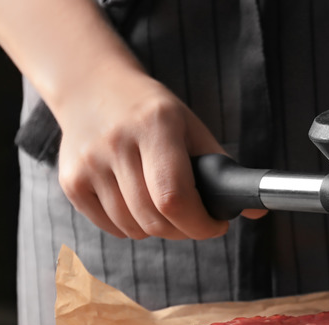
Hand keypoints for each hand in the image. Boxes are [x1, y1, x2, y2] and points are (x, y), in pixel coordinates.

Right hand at [55, 71, 264, 239]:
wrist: (92, 89)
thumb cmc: (153, 114)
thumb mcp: (191, 128)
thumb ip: (223, 169)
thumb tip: (257, 212)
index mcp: (156, 126)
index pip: (174, 197)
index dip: (200, 224)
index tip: (215, 225)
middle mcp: (117, 143)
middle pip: (155, 220)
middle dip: (184, 230)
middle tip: (193, 218)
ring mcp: (89, 164)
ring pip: (134, 229)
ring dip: (157, 229)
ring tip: (162, 205)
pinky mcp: (71, 182)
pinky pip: (111, 228)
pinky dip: (131, 226)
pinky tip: (135, 201)